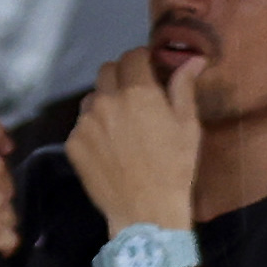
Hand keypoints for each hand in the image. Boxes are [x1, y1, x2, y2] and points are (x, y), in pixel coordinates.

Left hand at [71, 48, 202, 234]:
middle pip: (107, 70)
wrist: (145, 211)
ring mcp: (85, 122)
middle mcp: (107, 100)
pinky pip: (81, 124)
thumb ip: (184, 87)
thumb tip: (193, 58)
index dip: (142, 60)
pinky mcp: (72, 143)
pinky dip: (94, 128)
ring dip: (105, 101)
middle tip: (136, 96)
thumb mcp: (188, 126)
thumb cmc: (175, 168)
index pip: (132, 55)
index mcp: (138, 91)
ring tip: (120, 124)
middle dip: (122, 75)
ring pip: (92, 97)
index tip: (150, 70)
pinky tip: (109, 147)